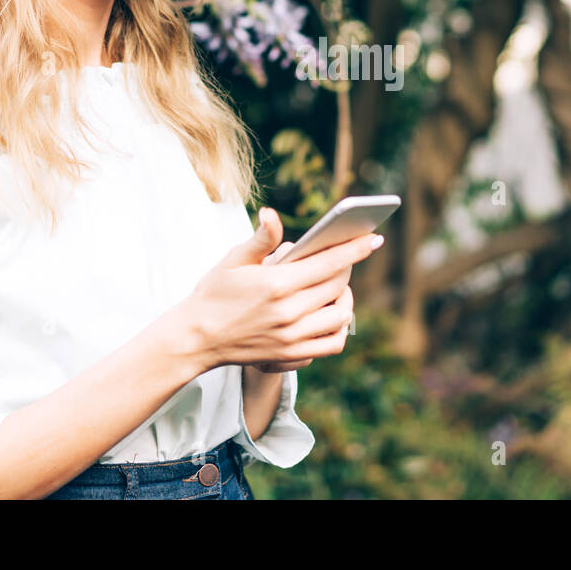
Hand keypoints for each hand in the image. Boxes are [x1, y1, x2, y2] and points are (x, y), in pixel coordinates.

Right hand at [183, 207, 369, 371]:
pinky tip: (333, 314)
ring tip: (339, 287)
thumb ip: (261, 238)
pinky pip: (332, 343)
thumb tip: (272, 214)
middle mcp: (288, 312)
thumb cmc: (214, 293)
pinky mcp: (291, 355)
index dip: (355, 248)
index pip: (329, 262)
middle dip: (347, 268)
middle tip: (345, 257)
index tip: (374, 237)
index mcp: (276, 283)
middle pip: (337, 286)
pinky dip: (340, 328)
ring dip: (346, 298)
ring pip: (340, 316)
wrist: (196, 338)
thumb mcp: (233, 260)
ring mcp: (291, 337)